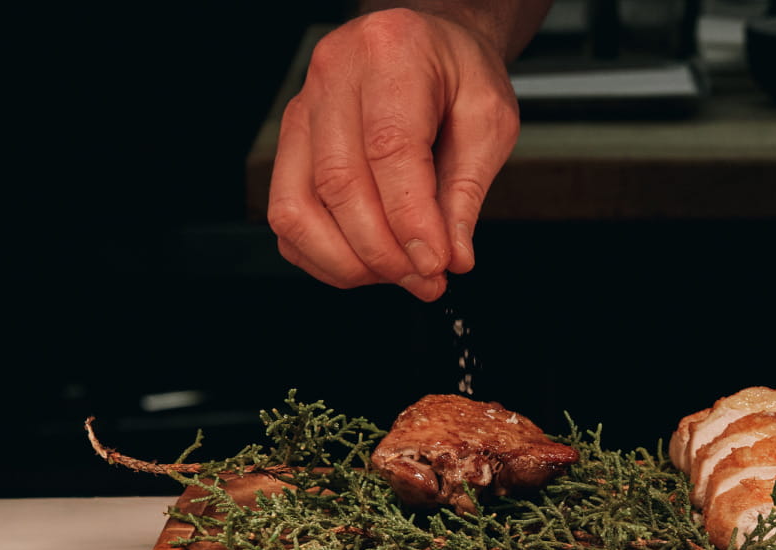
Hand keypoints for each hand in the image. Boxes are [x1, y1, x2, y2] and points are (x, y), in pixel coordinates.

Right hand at [268, 8, 521, 301]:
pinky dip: (320, 254)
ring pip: (296, 207)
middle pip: (339, 184)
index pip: (389, 149)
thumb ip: (467, 188)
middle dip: (383, 251)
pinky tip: (365, 262)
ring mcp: (302, 108)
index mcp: (392, 51)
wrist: (428, 44)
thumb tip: (451, 255)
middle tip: (425, 279)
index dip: (410, 218)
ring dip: (346, 260)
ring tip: (398, 274)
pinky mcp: (289, 141)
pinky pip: (286, 214)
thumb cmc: (459, 74)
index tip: (436, 263)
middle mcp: (334, 74)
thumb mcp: (489, 119)